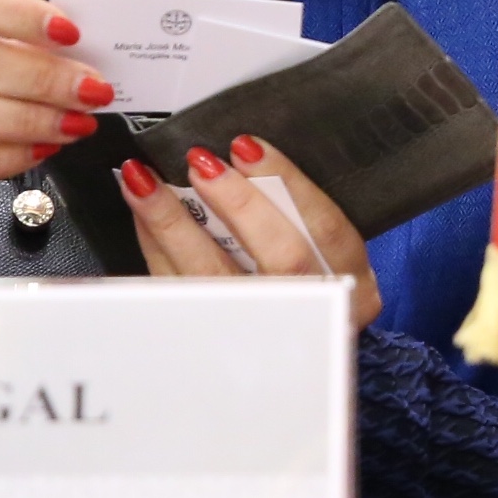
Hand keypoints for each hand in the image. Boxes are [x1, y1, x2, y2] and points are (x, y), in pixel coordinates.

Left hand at [118, 136, 382, 331]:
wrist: (289, 349)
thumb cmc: (310, 279)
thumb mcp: (324, 249)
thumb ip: (298, 212)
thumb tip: (245, 152)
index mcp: (354, 288)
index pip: (330, 230)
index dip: (291, 183)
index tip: (249, 148)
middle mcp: (314, 312)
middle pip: (283, 259)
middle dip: (239, 204)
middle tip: (202, 163)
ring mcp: (262, 329)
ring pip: (216, 277)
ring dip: (174, 222)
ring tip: (146, 180)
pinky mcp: (213, 334)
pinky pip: (177, 287)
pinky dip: (155, 245)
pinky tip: (142, 214)